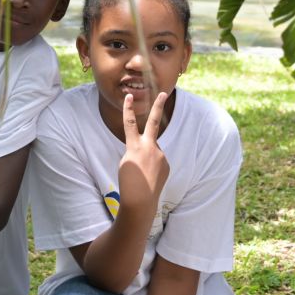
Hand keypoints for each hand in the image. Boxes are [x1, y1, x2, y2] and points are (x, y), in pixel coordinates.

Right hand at [116, 91, 169, 214]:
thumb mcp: (127, 162)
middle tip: (162, 93)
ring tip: (142, 173)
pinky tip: (149, 178)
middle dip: (157, 106)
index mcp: (134, 146)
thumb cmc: (128, 183)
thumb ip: (138, 149)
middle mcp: (149, 148)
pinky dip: (152, 167)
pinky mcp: (166, 164)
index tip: (128, 96)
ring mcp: (160, 155)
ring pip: (152, 150)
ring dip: (146, 159)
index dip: (128, 109)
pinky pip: (158, 160)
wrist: (141, 200)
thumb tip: (151, 147)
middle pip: (153, 122)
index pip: (129, 124)